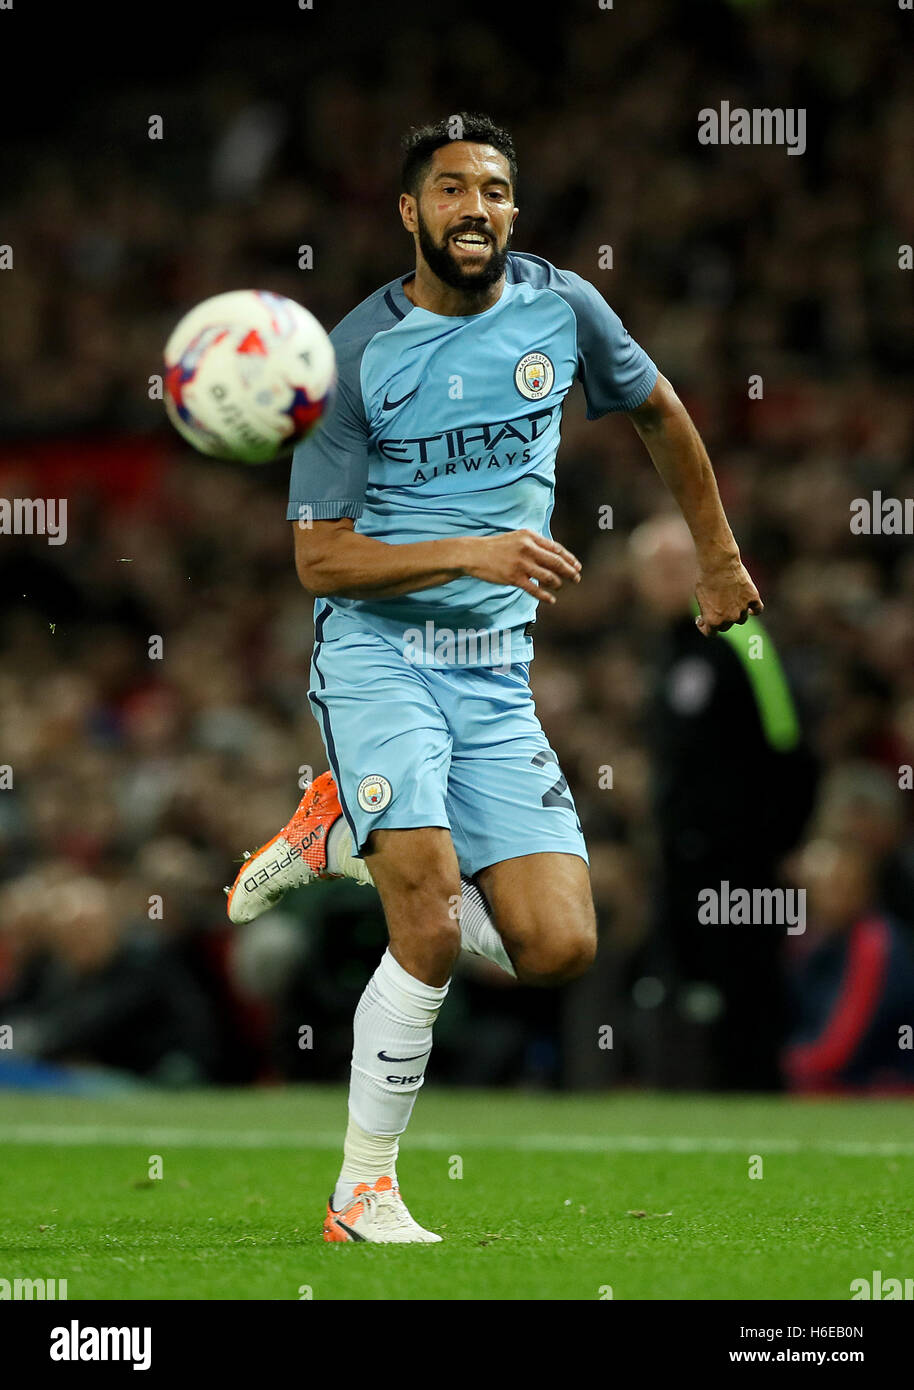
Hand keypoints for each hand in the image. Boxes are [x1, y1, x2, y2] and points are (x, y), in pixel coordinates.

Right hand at [464, 530, 581, 603]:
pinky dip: (545, 596)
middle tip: (577, 579)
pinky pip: (534, 589)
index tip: (578, 566)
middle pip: (556, 563)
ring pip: (548, 577)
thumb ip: (535, 544)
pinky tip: (551, 600)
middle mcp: (528, 549)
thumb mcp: (518, 538)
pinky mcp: (514, 577)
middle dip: (570, 572)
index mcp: (530, 537)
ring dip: (558, 584)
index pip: (556, 549)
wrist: (474, 554)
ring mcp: (521, 564)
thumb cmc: (497, 547)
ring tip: (559, 587)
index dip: (570, 559)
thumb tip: (555, 556)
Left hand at [695, 556, 762, 634]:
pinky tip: (751, 608)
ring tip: (731, 603)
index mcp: (713, 620)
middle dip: (720, 620)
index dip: (705, 628)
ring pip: (741, 619)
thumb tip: (709, 618)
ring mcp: (742, 609)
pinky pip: (758, 609)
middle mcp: (729, 618)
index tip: (702, 620)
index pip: (711, 634)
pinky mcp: (753, 598)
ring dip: (736, 615)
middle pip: (726, 626)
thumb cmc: (705, 579)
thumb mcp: (700, 598)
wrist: (718, 564)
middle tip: (716, 608)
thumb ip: (707, 611)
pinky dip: (755, 610)